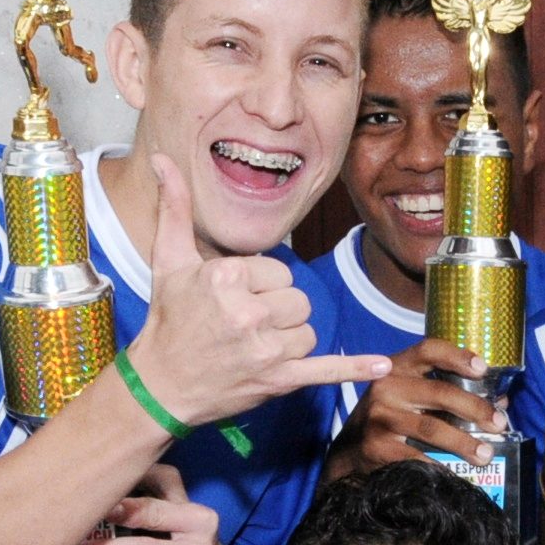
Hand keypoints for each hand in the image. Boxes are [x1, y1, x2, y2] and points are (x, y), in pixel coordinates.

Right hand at [121, 152, 389, 423]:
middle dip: (277, 311)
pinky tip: (382, 367)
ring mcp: (266, 350)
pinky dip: (354, 369)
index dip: (259, 284)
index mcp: (227, 278)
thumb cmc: (168, 321)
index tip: (232, 299)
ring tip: (254, 346)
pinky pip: (326, 370)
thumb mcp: (168, 261)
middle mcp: (249, 313)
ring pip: (308, 331)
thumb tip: (162, 158)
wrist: (161, 386)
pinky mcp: (279, 380)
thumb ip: (174, 207)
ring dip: (289, 338)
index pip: (278, 271)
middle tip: (243, 324)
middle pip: (298, 300)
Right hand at [346, 339, 503, 467]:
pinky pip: (417, 458)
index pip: (429, 350)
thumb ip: (448, 393)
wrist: (349, 451)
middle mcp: (386, 388)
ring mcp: (380, 418)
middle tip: (498, 424)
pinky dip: (441, 467)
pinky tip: (458, 475)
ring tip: (485, 454)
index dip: (458, 356)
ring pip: (431, 428)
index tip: (483, 368)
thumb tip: (500, 402)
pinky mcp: (378, 447)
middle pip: (440, 392)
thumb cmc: (390, 417)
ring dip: (464, 443)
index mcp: (397, 368)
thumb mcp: (410, 396)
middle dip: (475, 408)